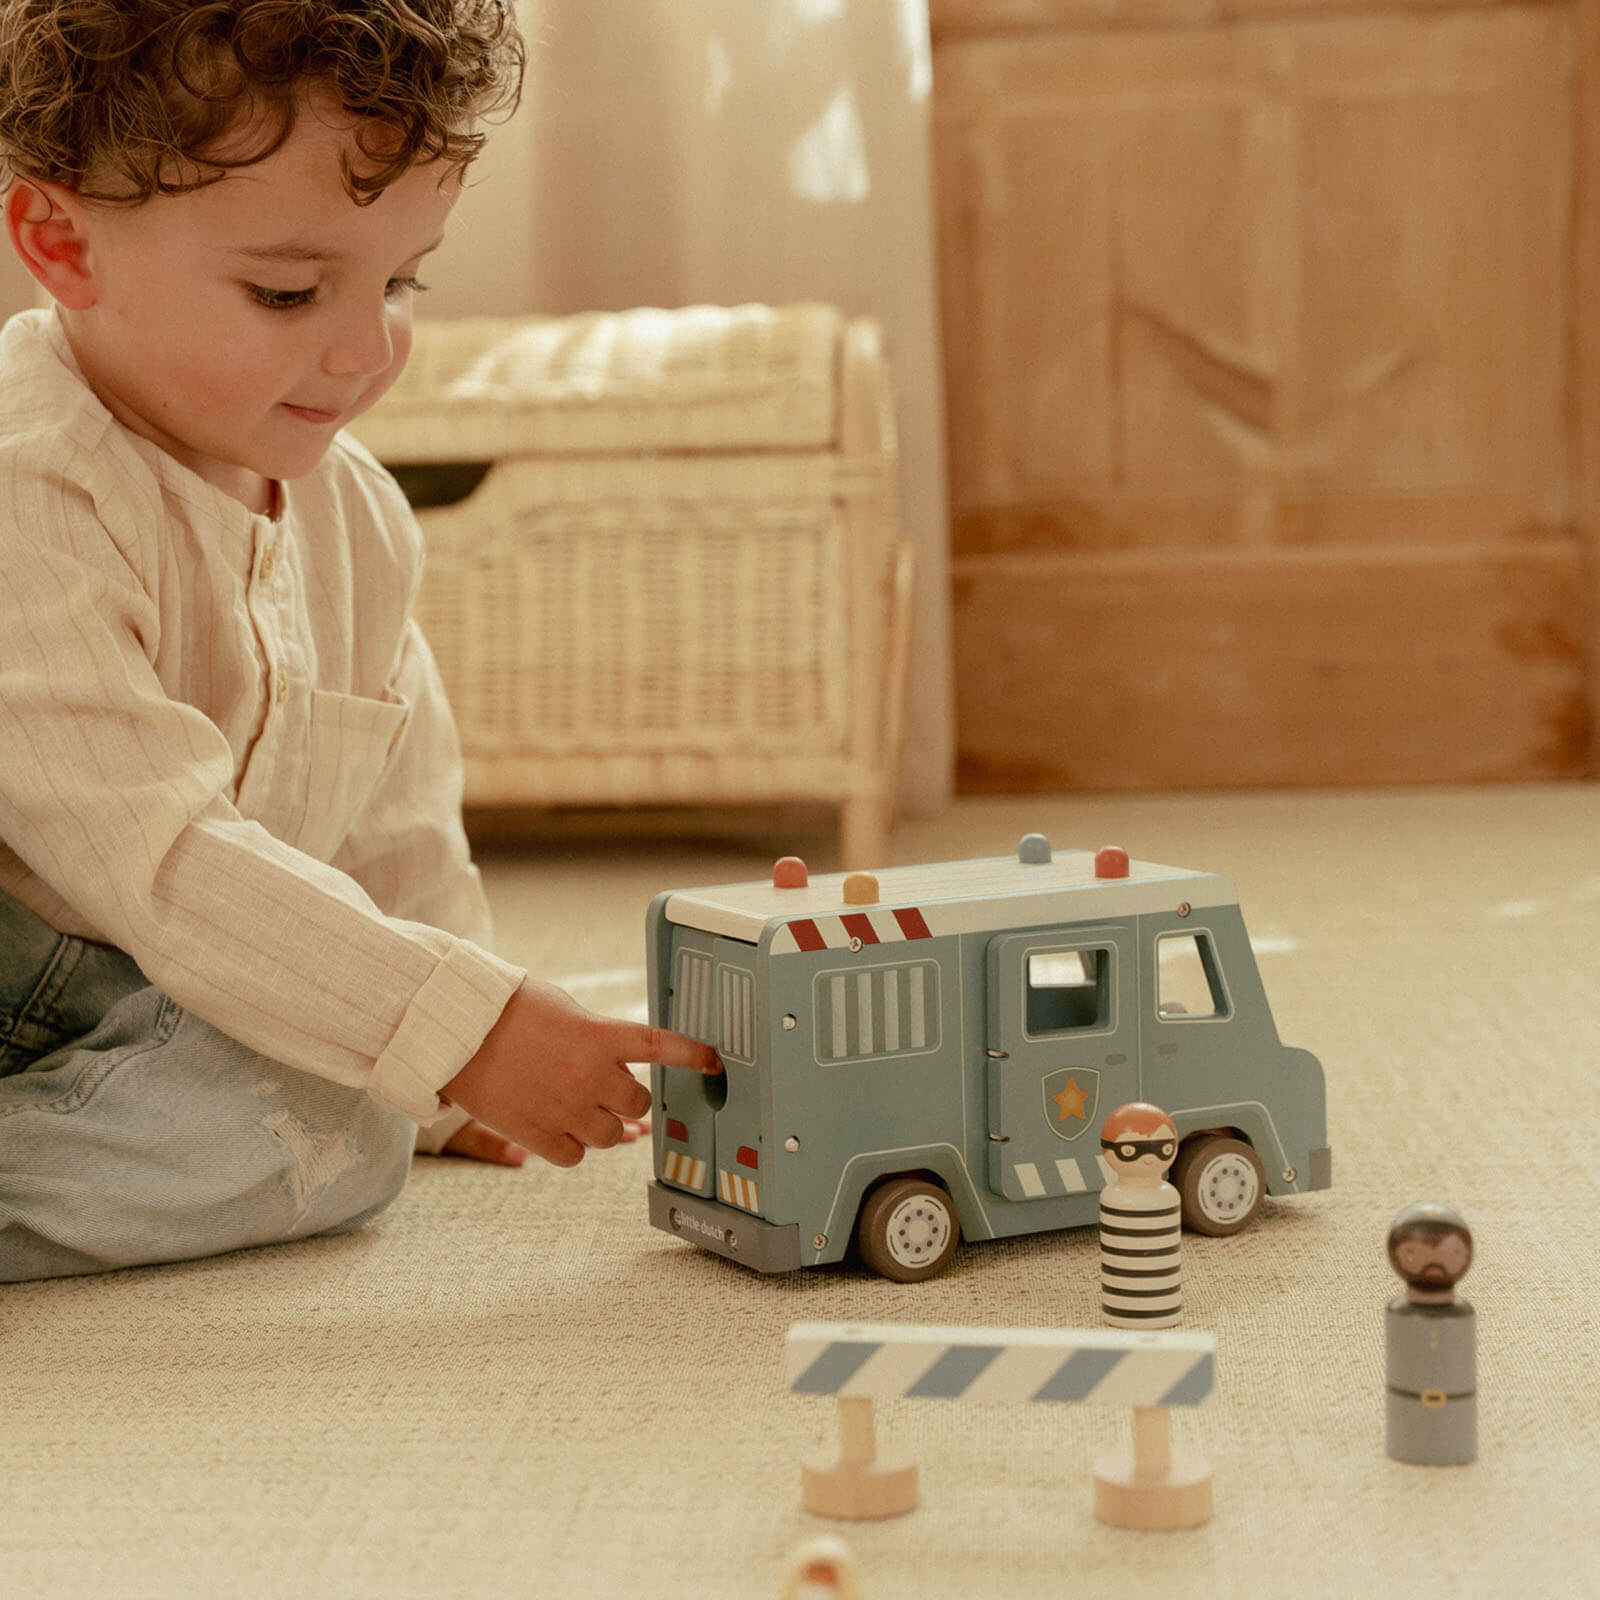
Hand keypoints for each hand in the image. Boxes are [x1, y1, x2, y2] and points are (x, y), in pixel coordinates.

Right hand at [440, 978, 720, 1167]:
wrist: (456, 1030)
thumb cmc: (507, 1009)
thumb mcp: (563, 1008)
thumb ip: (596, 1037)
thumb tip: (616, 1068)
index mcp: (599, 1035)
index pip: (661, 1046)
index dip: (692, 1055)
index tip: (714, 1062)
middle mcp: (590, 1075)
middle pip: (637, 1102)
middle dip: (628, 1097)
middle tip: (607, 1088)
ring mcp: (566, 1108)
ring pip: (609, 1135)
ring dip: (601, 1124)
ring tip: (575, 1106)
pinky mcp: (538, 1134)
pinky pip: (574, 1156)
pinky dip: (571, 1147)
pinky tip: (557, 1128)